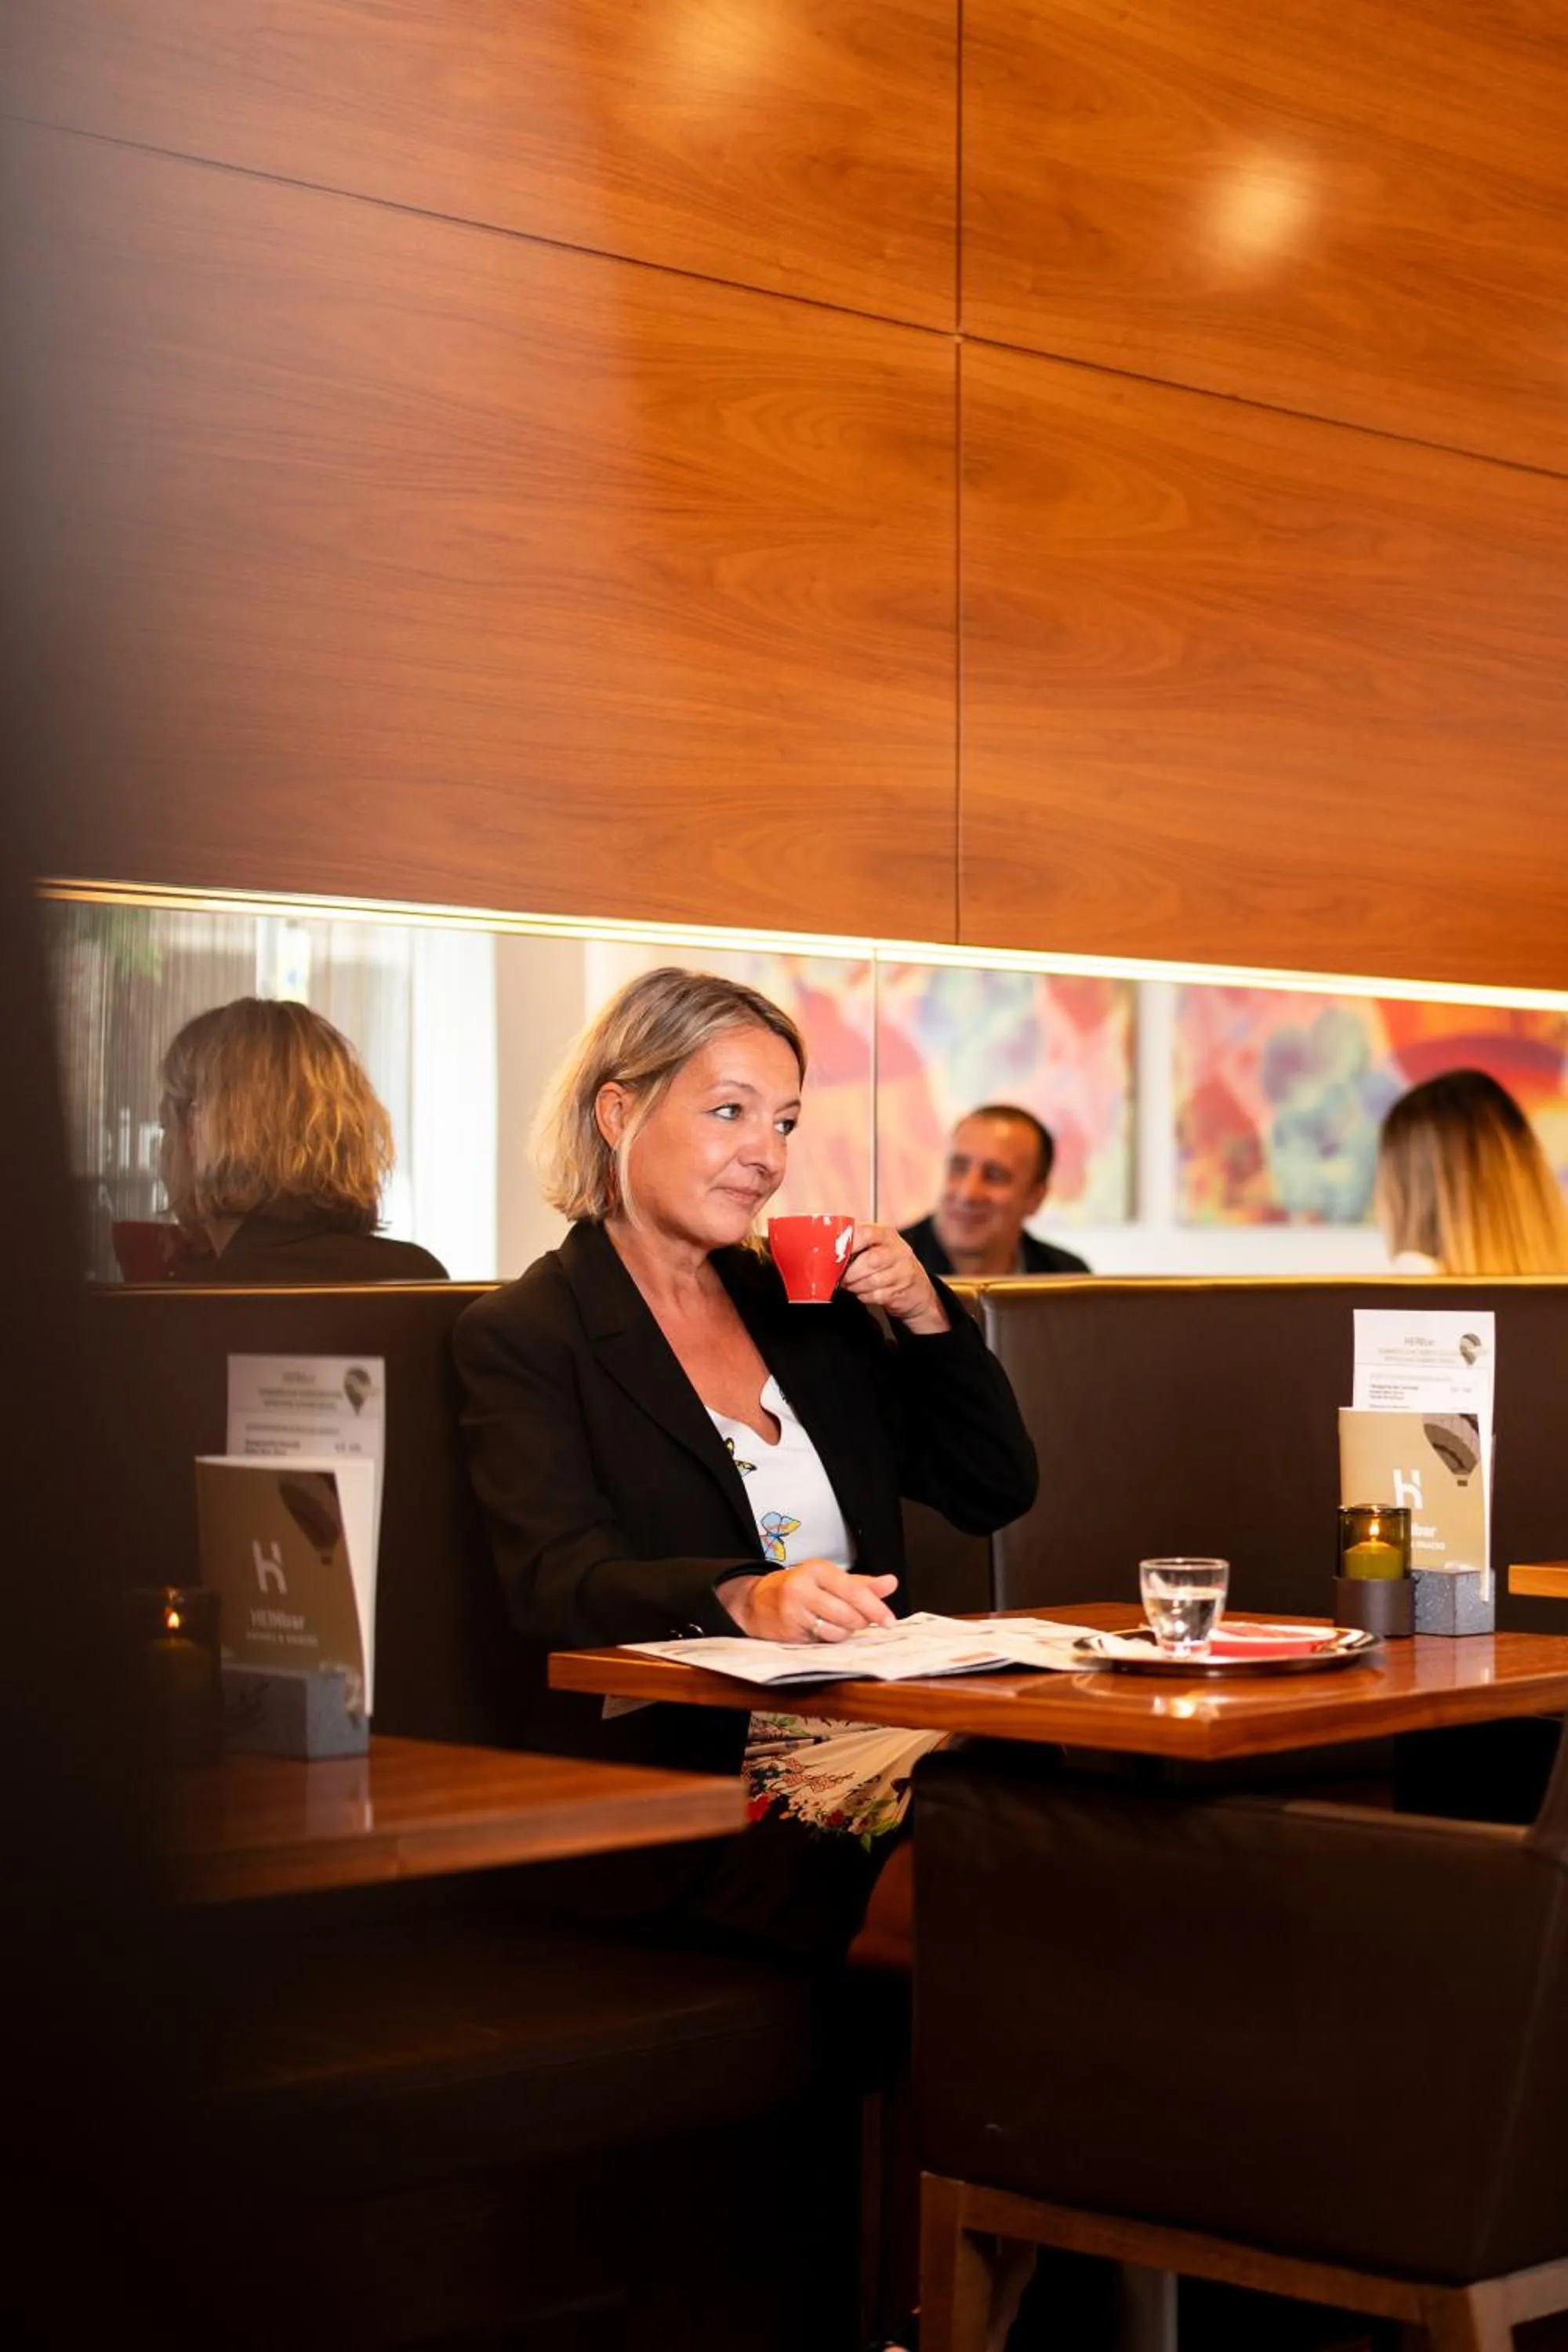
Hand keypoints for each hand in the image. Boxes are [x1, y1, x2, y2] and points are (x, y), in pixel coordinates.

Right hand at [722, 1559, 898, 1642]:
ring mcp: (793, 1611)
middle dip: (860, 1623)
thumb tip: (891, 1583)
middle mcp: (803, 1587)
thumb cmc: (798, 1589)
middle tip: (859, 1621)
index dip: (875, 1608)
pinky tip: (821, 1630)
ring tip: (836, 1623)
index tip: (890, 1621)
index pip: (854, 1590)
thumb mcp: (828, 1579)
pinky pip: (822, 1642)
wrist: (755, 1602)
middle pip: (848, 1614)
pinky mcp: (788, 1631)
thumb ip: (861, 1583)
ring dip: (845, 1633)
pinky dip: (829, 1639)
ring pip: (837, 1631)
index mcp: (818, 1569)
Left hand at [839, 1222, 948, 1332]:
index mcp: (886, 1235)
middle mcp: (897, 1250)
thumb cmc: (890, 1265)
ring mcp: (902, 1271)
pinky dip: (865, 1296)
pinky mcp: (902, 1290)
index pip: (865, 1233)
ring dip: (856, 1286)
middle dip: (851, 1272)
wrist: (917, 1288)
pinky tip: (864, 1292)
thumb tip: (829, 1251)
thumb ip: (856, 1244)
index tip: (836, 1255)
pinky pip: (877, 1295)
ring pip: (872, 1281)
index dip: (848, 1245)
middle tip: (842, 1276)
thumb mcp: (877, 1247)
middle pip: (870, 1260)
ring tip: (852, 1285)